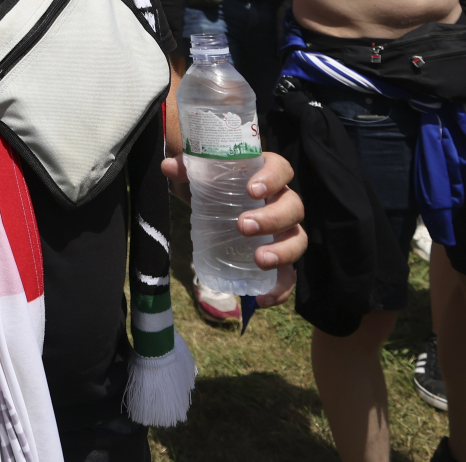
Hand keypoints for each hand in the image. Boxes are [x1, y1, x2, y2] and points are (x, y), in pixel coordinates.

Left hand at [160, 150, 305, 293]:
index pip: (281, 169)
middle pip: (293, 207)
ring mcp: (284, 231)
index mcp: (267, 175)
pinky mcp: (280, 258)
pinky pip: (289, 275)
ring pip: (298, 240)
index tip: (252, 190)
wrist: (215, 205)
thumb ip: (185, 169)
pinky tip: (263, 299)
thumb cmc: (213, 184)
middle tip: (243, 226)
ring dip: (283, 252)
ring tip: (260, 260)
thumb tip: (167, 166)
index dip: (272, 178)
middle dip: (272, 218)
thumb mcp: (199, 176)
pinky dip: (281, 289)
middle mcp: (283, 201)